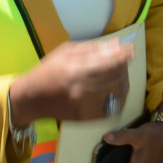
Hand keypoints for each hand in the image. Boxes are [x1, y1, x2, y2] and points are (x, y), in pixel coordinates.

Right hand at [9, 38, 134, 123]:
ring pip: (117, 92)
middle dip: (124, 66)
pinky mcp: (86, 117)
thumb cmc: (48, 71)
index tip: (131, 50)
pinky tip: (114, 91)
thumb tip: (117, 45)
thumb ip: (92, 49)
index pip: (109, 62)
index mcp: (75, 69)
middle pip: (117, 76)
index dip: (124, 55)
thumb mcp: (66, 52)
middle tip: (122, 61)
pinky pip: (112, 108)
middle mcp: (82, 88)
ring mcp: (85, 105)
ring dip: (123, 81)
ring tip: (118, 75)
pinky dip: (118, 98)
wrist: (31, 99)